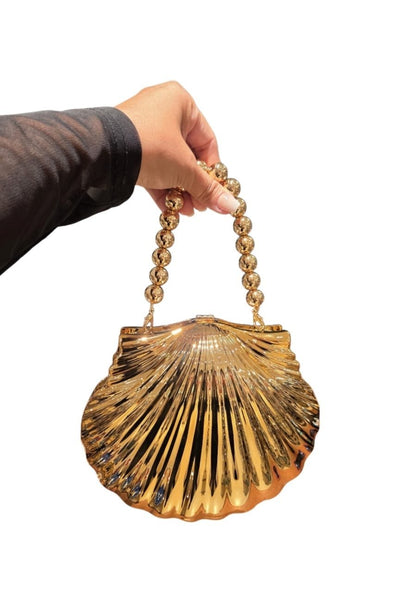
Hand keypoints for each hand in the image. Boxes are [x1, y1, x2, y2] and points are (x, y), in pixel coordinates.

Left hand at [116, 81, 238, 215]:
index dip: (213, 170)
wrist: (104, 152)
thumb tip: (230, 205)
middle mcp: (161, 109)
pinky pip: (152, 166)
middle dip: (194, 184)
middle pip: (188, 154)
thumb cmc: (148, 144)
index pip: (207, 140)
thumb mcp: (184, 169)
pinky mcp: (127, 145)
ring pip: (169, 162)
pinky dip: (162, 186)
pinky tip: (170, 208)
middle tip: (201, 205)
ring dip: (179, 189)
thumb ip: (208, 188)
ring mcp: (142, 127)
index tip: (215, 192)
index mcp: (180, 101)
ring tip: (185, 210)